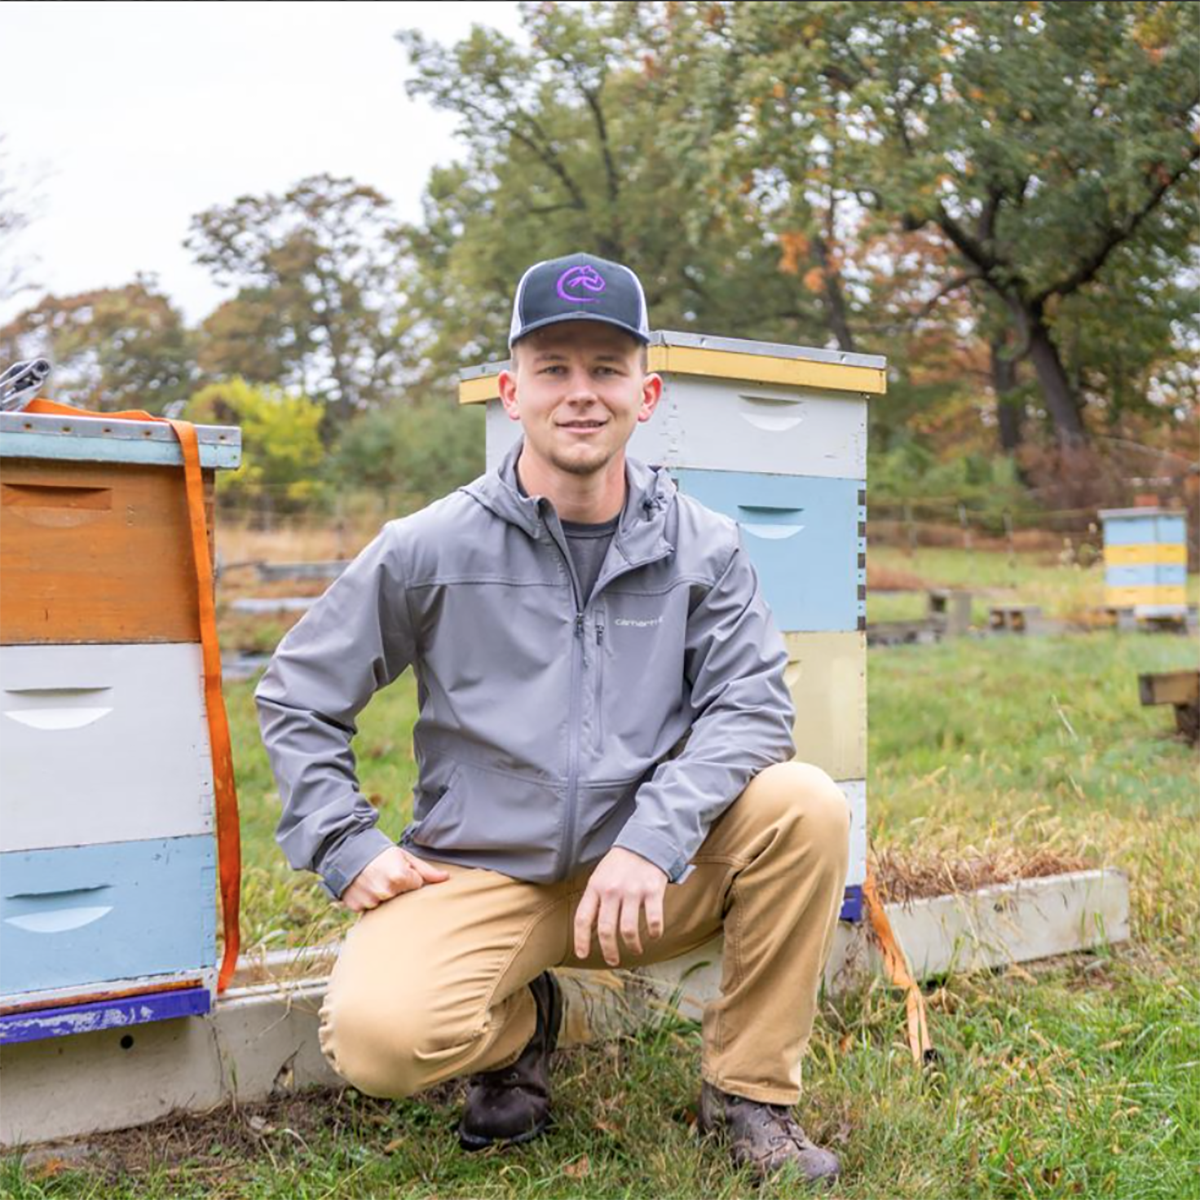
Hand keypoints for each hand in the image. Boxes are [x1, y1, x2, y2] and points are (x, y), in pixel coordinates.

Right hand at [340, 846, 449, 911]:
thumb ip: (426, 870)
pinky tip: (365, 887)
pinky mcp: (357, 906)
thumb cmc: (380, 853)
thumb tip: (446, 878)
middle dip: (398, 888)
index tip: (400, 869)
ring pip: (385, 905)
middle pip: (401, 898)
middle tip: (386, 874)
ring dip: (383, 896)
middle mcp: (385, 891)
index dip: (410, 878)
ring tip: (374, 880)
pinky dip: (368, 900)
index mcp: (400, 877)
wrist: (347, 849)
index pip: (416, 886)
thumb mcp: (404, 857)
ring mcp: (370, 900)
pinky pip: (369, 908)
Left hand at [573, 847, 667, 966]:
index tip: (583, 955)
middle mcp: (612, 890)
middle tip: (612, 961)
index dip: (581, 940)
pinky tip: (653, 935)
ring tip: (635, 950)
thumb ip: (594, 900)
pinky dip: (654, 933)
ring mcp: (633, 891)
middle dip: (609, 951)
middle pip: (605, 929)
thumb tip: (588, 929)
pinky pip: (653, 920)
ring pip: (628, 930)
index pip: (583, 918)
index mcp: (595, 887)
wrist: (645, 842)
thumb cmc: (619, 864)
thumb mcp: (599, 877)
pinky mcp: (653, 891)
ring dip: (632, 946)